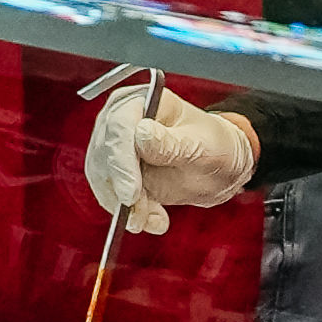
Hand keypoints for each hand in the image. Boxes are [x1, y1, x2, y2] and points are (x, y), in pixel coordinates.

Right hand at [73, 72, 250, 235]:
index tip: (131, 192)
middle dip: (121, 188)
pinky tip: (154, 221)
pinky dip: (129, 214)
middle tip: (141, 213)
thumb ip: (171, 142)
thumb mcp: (201, 145)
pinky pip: (111, 196)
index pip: (118, 125)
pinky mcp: (117, 174)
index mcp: (141, 101)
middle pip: (103, 154)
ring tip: (154, 219)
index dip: (121, 159)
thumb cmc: (214, 145)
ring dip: (125, 206)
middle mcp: (120, 121)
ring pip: (103, 179)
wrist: (218, 167)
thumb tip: (140, 133)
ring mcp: (115, 148)